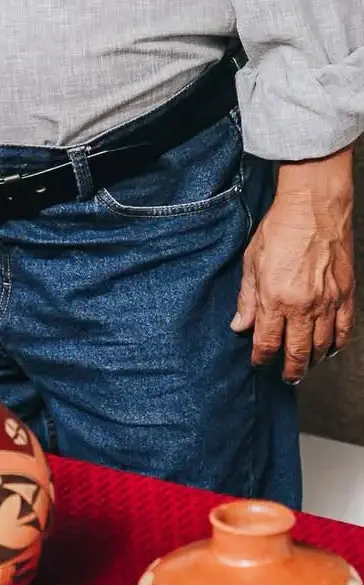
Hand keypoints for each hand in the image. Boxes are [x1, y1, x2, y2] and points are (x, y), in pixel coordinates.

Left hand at [232, 152, 354, 380]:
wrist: (314, 208)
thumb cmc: (280, 228)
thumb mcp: (252, 262)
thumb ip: (247, 298)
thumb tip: (239, 324)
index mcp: (275, 299)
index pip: (267, 342)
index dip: (261, 357)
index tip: (258, 362)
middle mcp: (303, 306)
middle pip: (298, 352)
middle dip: (290, 369)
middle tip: (286, 376)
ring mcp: (328, 302)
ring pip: (322, 345)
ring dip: (313, 360)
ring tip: (305, 365)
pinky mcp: (346, 295)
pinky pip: (344, 330)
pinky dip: (337, 344)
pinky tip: (331, 349)